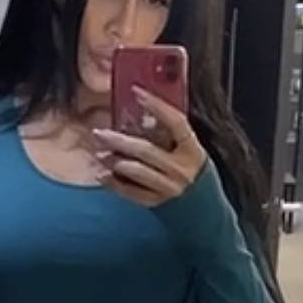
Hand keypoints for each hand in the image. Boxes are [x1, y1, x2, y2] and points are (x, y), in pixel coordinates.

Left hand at [90, 86, 207, 207]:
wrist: (203, 211)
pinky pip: (132, 192)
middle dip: (119, 141)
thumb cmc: (191, 172)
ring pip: (137, 171)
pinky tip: (102, 175)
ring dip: (114, 161)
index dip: (157, 105)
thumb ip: (169, 136)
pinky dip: (115, 184)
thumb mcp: (188, 151)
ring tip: (100, 153)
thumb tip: (139, 114)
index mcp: (193, 150)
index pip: (176, 122)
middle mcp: (181, 168)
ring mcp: (169, 187)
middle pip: (146, 150)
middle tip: (99, 133)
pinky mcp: (157, 202)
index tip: (137, 91)